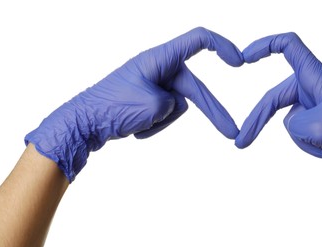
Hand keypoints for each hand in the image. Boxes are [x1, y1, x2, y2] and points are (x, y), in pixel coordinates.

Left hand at [25, 27, 243, 181]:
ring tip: (139, 125)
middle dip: (212, 111)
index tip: (239, 62)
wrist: (82, 124)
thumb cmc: (111, 108)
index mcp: (159, 58)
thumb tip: (171, 106)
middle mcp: (158, 67)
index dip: (222, 46)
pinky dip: (153, 124)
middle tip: (230, 131)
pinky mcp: (146, 99)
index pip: (198, 40)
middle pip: (194, 87)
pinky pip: (164, 114)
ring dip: (163, 120)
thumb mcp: (152, 107)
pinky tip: (135, 128)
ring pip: (178, 105)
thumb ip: (173, 104)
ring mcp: (152, 84)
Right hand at [235, 33, 321, 204]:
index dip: (263, 46)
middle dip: (259, 121)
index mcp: (315, 75)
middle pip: (276, 97)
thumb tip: (293, 126)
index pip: (287, 46)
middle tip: (242, 142)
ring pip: (291, 121)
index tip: (244, 58)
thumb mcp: (316, 129)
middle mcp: (315, 85)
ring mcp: (318, 103)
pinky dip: (311, 144)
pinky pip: (304, 131)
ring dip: (302, 139)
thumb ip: (293, 125)